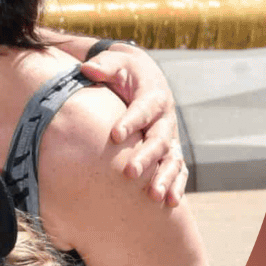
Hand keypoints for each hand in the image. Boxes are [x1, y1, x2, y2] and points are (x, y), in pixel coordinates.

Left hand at [80, 48, 187, 206]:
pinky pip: (178, 169)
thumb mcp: (116, 61)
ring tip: (154, 196)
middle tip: (130, 172)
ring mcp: (170, 136)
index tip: (115, 134)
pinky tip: (170, 203)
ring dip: (165, 178)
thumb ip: (103, 65)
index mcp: (153, 96)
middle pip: (159, 139)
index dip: (131, 121)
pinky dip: (177, 185)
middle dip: (146, 156)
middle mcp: (165, 118)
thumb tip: (86, 68)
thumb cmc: (124, 70)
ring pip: (172, 159)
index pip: (143, 110)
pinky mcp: (170, 150)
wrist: (143, 76)